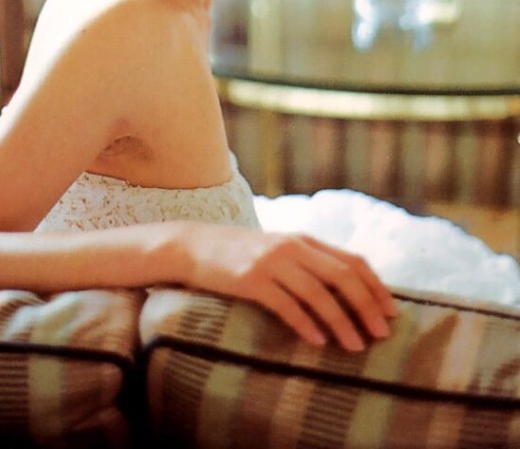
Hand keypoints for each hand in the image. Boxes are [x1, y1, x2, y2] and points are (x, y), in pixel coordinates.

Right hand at [182, 225, 397, 351]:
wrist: (193, 246)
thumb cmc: (240, 254)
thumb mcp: (278, 250)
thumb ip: (307, 263)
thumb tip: (347, 292)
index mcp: (303, 239)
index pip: (352, 260)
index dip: (376, 286)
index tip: (392, 312)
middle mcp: (292, 246)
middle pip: (342, 275)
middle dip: (367, 306)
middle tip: (382, 334)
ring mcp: (271, 262)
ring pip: (318, 293)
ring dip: (341, 322)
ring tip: (356, 346)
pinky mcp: (251, 279)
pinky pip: (286, 304)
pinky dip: (306, 324)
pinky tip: (318, 341)